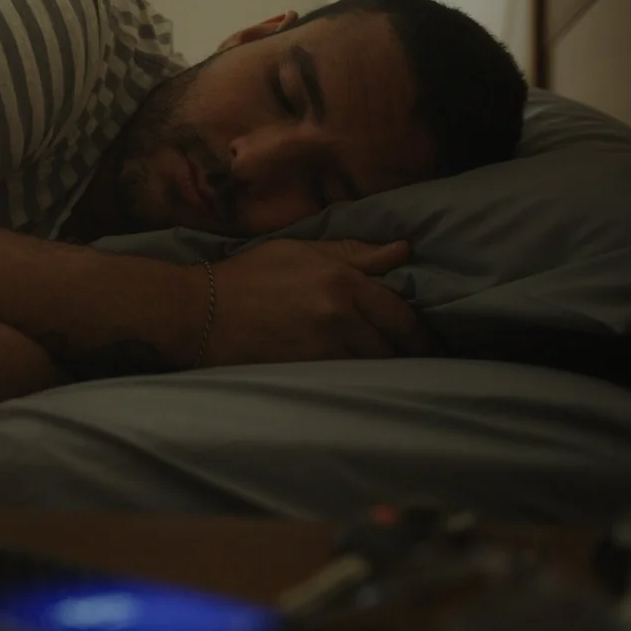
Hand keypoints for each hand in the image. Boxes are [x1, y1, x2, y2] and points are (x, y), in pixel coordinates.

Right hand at [201, 239, 435, 364]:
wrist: (199, 311)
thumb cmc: (248, 275)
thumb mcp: (300, 250)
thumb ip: (353, 253)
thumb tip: (402, 251)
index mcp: (343, 282)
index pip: (401, 314)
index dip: (421, 334)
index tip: (431, 344)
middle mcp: (340, 318)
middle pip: (393, 347)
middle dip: (406, 355)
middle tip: (416, 361)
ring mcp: (323, 350)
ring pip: (372, 367)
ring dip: (381, 369)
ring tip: (389, 372)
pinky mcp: (307, 374)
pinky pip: (347, 380)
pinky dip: (356, 379)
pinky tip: (358, 380)